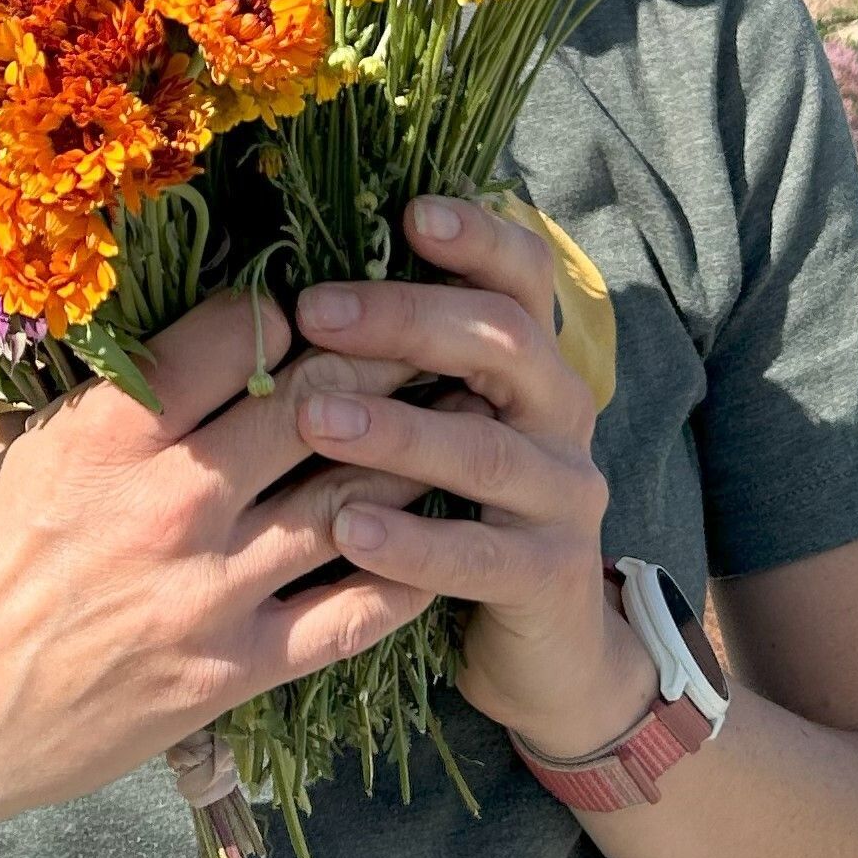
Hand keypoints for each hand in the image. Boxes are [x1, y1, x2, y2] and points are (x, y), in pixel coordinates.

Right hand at [0, 285, 435, 850]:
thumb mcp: (13, 448)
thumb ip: (104, 393)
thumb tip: (178, 333)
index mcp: (114, 426)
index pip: (248, 328)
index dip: (295, 304)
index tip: (326, 299)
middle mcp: (177, 497)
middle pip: (323, 398)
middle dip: (390, 354)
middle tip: (439, 331)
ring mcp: (212, 589)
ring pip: (354, 495)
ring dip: (418, 452)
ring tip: (466, 420)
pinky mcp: (232, 672)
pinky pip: (353, 614)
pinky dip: (405, 571)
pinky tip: (434, 541)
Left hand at [289, 195, 652, 763]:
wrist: (542, 645)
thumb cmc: (456, 510)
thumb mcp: (440, 420)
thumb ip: (399, 359)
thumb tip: (293, 284)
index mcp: (530, 365)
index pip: (523, 278)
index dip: (478, 238)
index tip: (411, 211)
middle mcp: (560, 415)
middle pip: (506, 342)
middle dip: (410, 319)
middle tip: (317, 311)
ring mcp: (564, 496)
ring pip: (487, 450)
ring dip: (397, 428)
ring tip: (313, 416)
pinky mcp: (552, 576)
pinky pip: (482, 556)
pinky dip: (414, 542)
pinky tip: (348, 531)